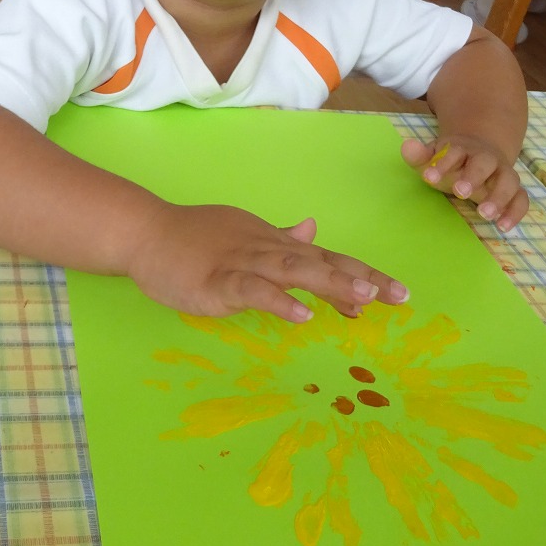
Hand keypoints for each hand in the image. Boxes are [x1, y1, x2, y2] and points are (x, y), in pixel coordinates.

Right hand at [126, 205, 409, 322]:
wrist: (147, 233)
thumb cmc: (194, 237)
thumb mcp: (244, 233)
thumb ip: (280, 237)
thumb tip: (313, 230)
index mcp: (274, 243)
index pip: (324, 257)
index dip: (359, 273)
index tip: (392, 293)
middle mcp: (266, 249)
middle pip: (320, 262)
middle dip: (361, 279)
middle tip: (398, 297)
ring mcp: (242, 263)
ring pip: (293, 270)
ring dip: (329, 283)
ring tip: (363, 298)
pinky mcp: (217, 282)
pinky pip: (253, 290)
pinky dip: (278, 301)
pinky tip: (302, 315)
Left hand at [401, 136, 528, 230]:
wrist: (481, 153)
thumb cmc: (452, 162)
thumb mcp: (434, 158)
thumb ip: (419, 156)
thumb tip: (407, 146)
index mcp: (464, 149)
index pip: (454, 152)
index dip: (442, 163)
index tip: (428, 177)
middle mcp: (487, 159)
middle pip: (484, 163)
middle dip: (473, 176)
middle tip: (459, 192)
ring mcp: (503, 174)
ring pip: (508, 180)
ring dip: (499, 197)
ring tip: (484, 214)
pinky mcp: (514, 190)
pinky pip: (521, 199)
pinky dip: (515, 212)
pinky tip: (503, 227)